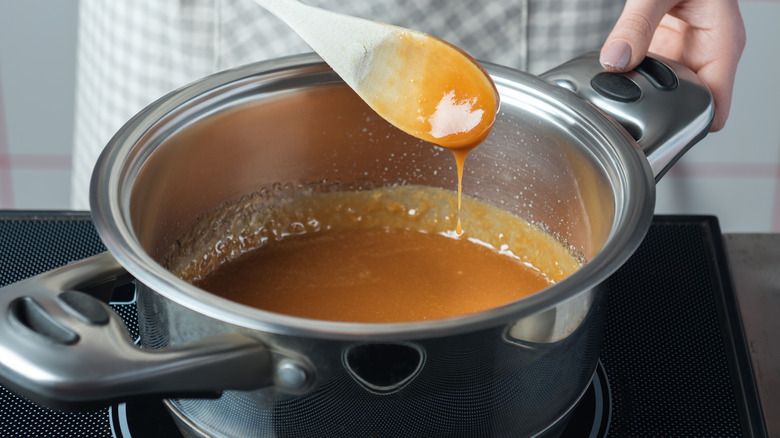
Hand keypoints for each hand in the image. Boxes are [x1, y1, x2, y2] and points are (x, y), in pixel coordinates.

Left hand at [600, 0, 745, 130]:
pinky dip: (630, 79)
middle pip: (685, 104)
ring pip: (663, 91)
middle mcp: (705, 52)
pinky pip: (648, 73)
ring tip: (613, 102)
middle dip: (657, 115)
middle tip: (623, 122)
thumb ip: (637, 24)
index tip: (658, 137)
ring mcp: (683, 51)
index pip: (713, 105)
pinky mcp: (663, 46)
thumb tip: (616, 59)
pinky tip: (611, 81)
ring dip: (640, 98)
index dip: (688, 126)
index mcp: (721, 43)